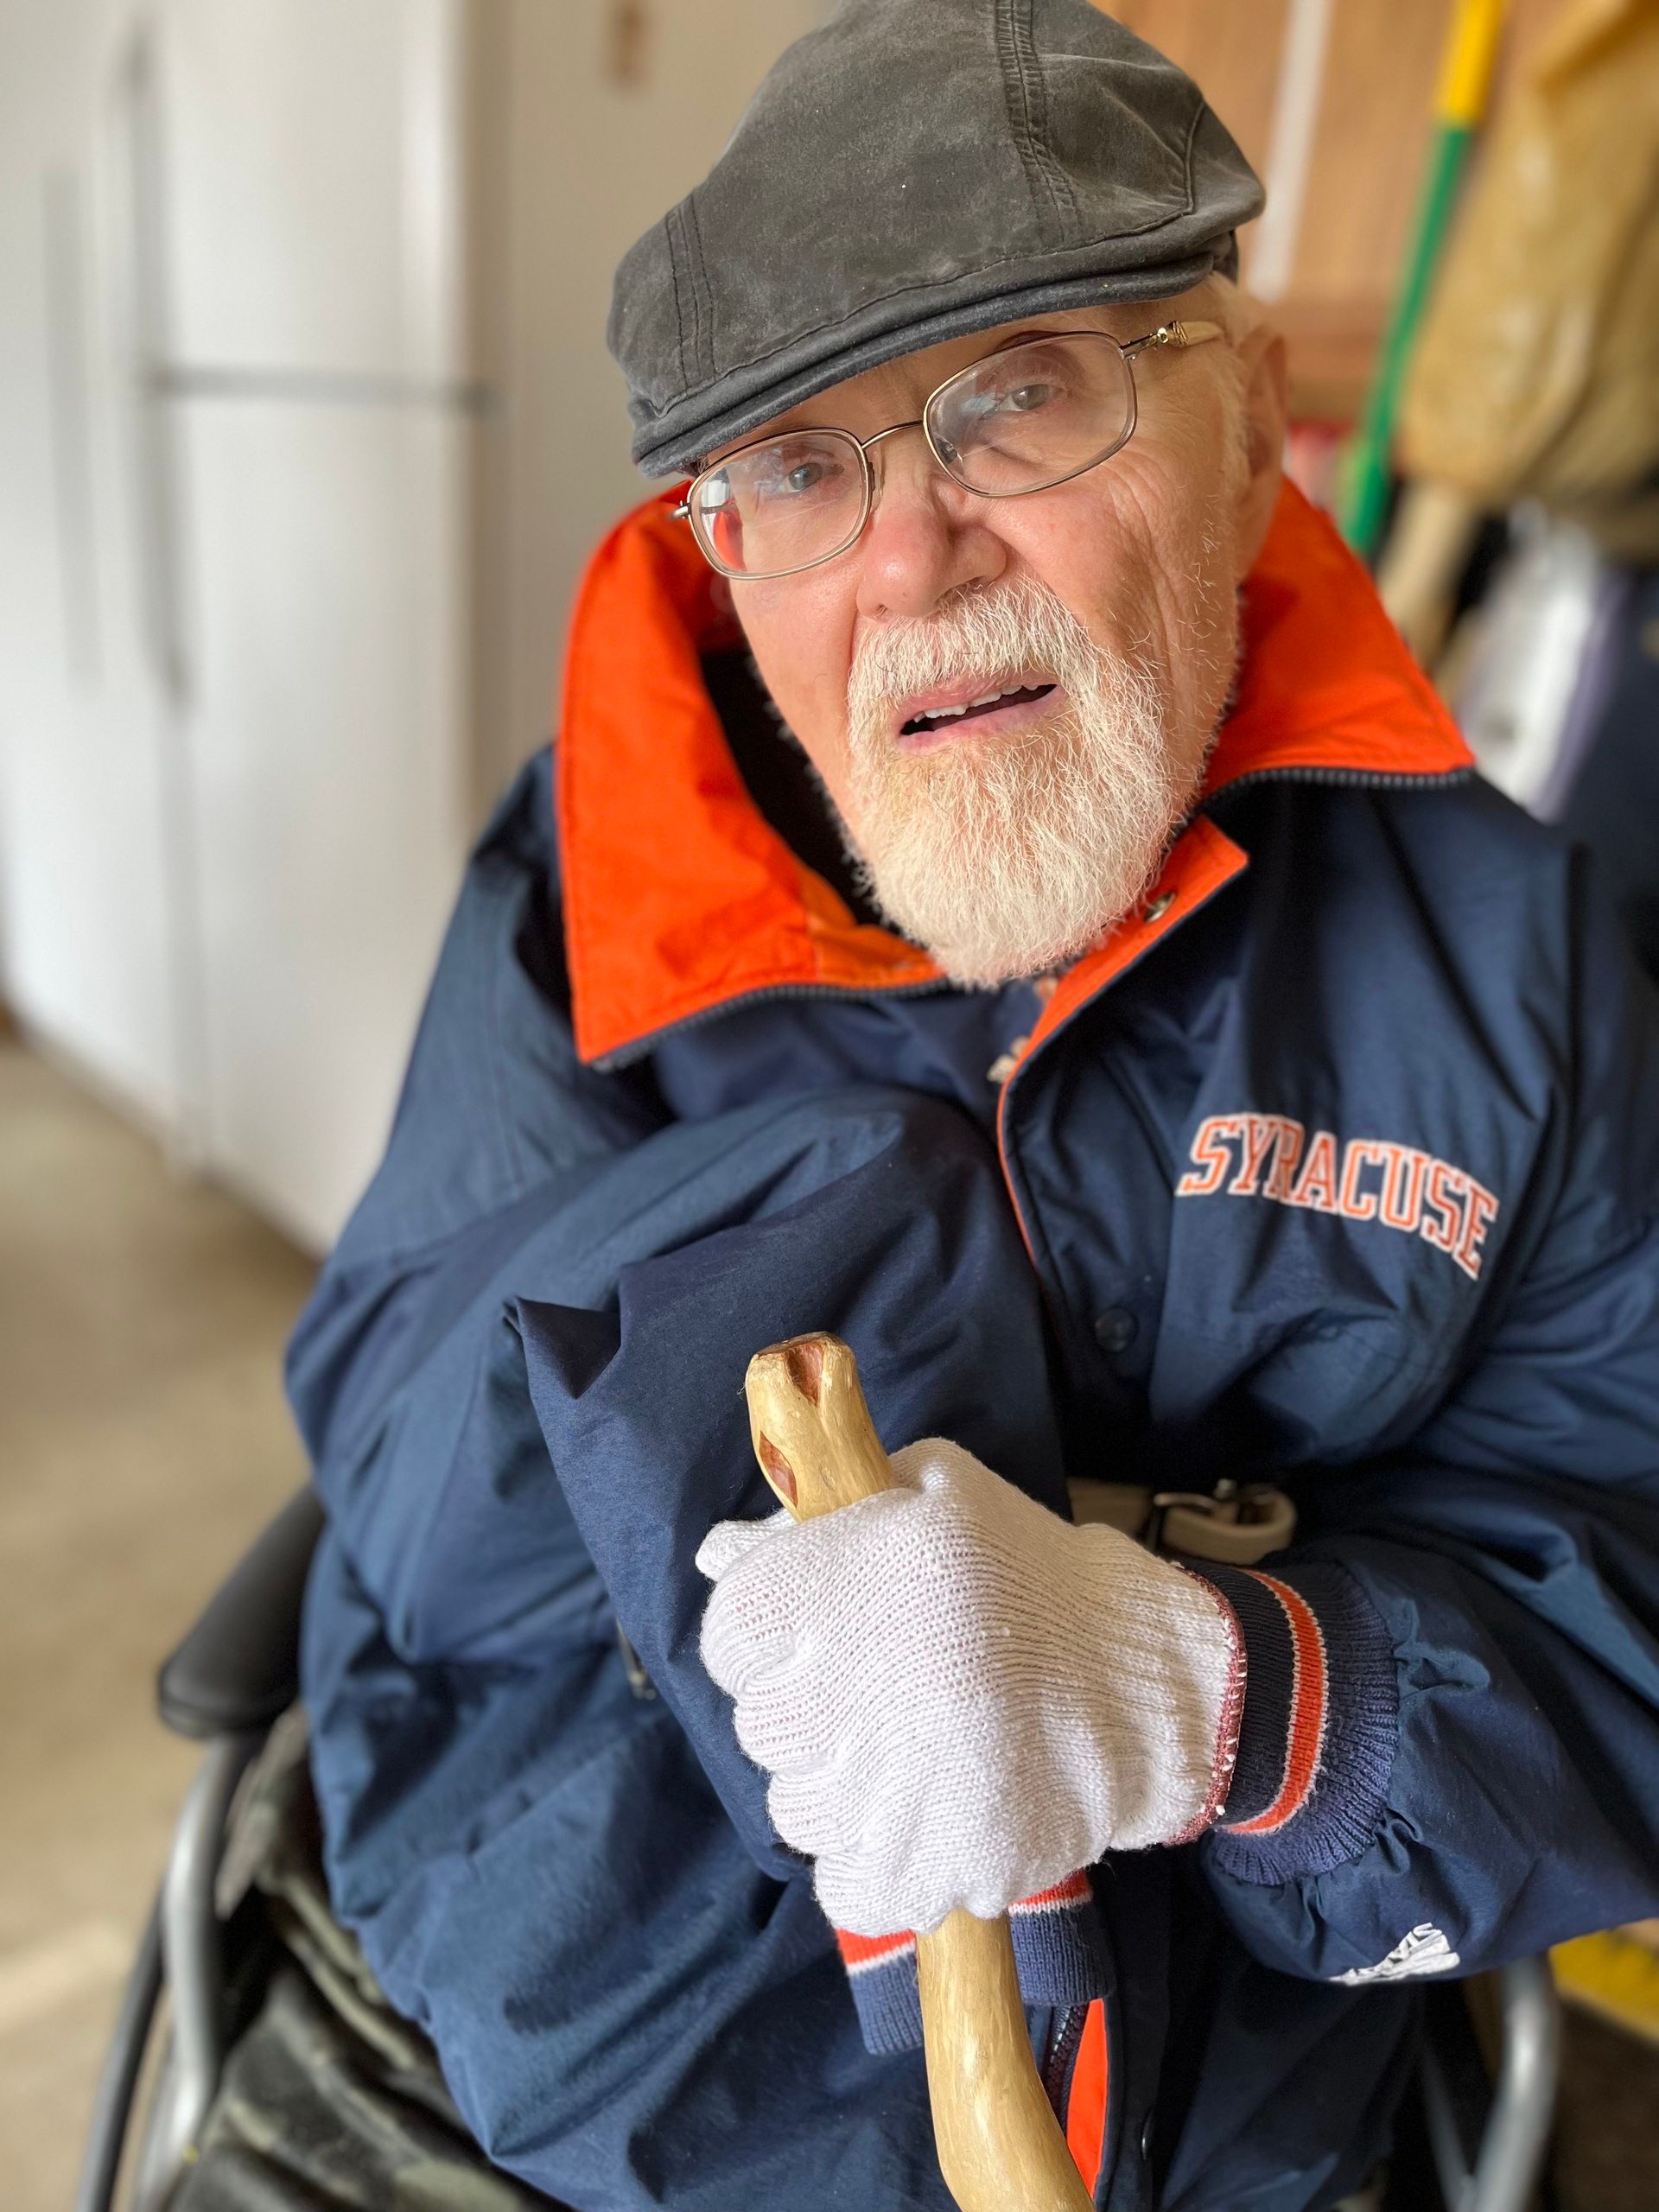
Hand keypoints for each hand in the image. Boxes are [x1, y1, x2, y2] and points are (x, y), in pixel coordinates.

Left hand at [697, 1440, 1240, 1936]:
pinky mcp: (939, 1868)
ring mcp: (902, 1787)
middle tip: (880, 1686)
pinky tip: (920, 1810)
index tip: (813, 1629)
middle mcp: (872, 1680)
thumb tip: (716, 1553)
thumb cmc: (1026, 1574)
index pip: (732, 1629)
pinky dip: (873, 1859)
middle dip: (806, 1704)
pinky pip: (846, 1883)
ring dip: (837, 1783)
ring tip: (911, 1746)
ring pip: (796, 1808)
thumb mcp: (932, 1495)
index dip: (765, 1631)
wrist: (1149, 1686)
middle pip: (761, 1721)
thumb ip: (818, 1520)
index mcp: (864, 1574)